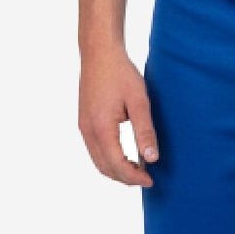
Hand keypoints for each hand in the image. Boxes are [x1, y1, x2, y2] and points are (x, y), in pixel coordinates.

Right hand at [78, 42, 159, 186]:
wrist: (99, 53)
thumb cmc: (121, 73)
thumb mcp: (139, 101)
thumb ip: (145, 131)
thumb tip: (151, 158)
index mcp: (101, 127)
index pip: (116, 164)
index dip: (134, 177)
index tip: (151, 180)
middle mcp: (88, 130)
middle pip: (104, 167)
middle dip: (125, 178)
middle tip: (146, 178)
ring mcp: (83, 126)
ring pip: (98, 160)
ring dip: (116, 170)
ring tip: (138, 169)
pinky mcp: (84, 122)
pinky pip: (95, 149)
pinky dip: (109, 159)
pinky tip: (126, 155)